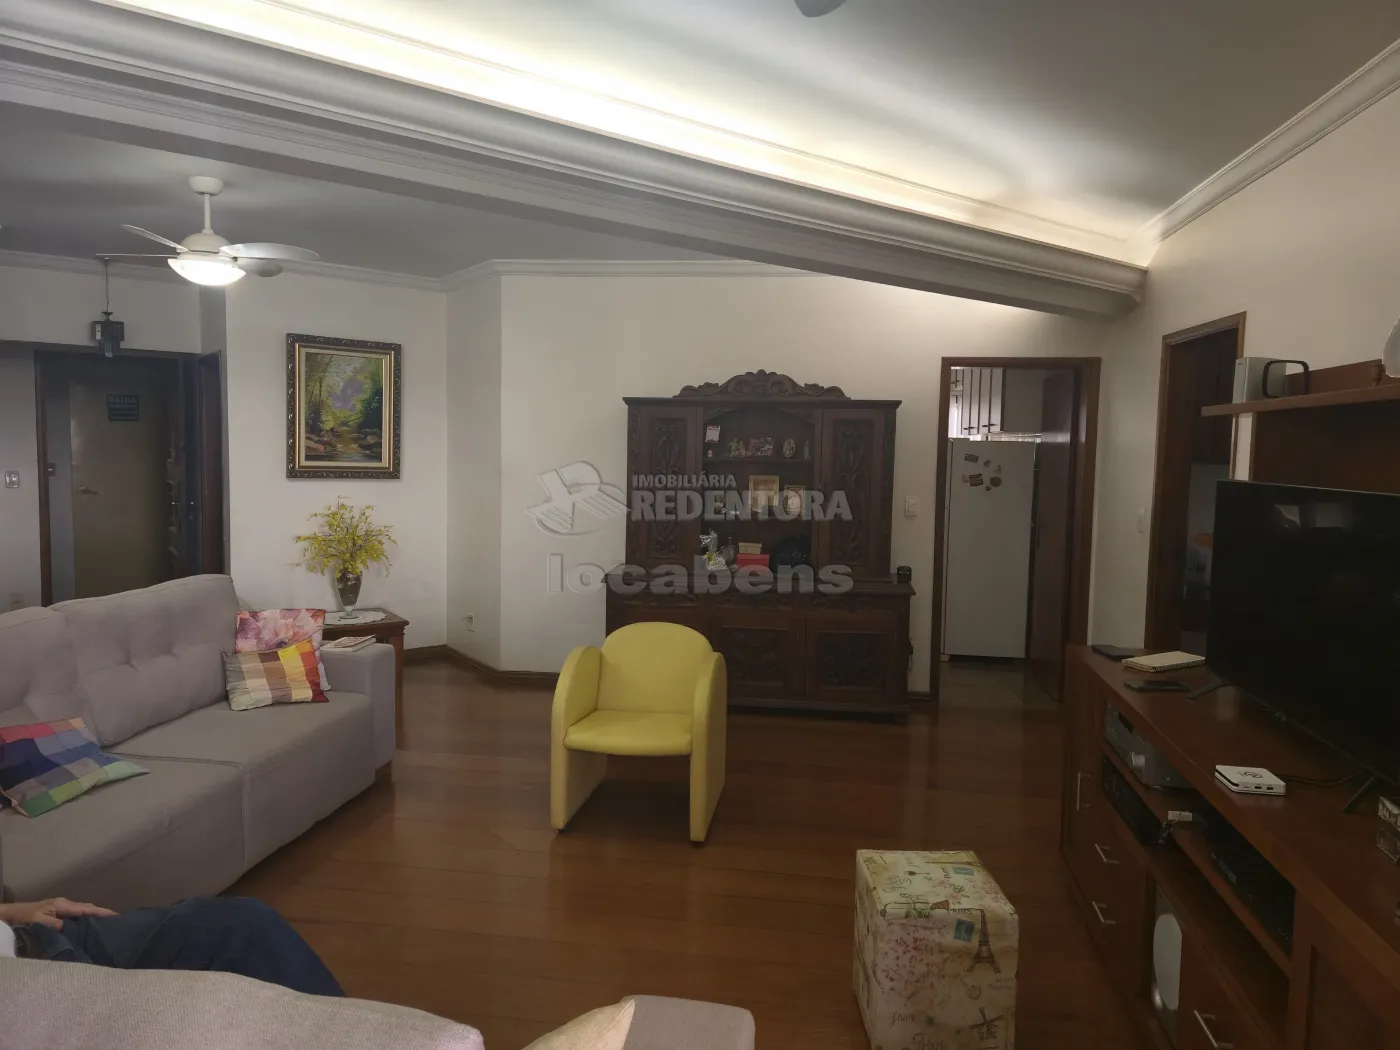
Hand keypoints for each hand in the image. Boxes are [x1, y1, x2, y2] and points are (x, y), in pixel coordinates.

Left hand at [0, 898, 116, 929]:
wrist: (12, 914)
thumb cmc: (24, 916)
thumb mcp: (37, 921)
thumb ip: (53, 924)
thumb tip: (67, 928)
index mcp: (62, 905)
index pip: (86, 908)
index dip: (100, 912)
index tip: (115, 915)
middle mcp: (64, 904)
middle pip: (87, 907)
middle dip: (101, 912)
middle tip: (115, 921)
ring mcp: (61, 907)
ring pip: (82, 910)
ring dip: (93, 915)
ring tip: (105, 923)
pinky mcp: (58, 912)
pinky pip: (76, 914)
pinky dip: (85, 917)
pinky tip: (88, 925)